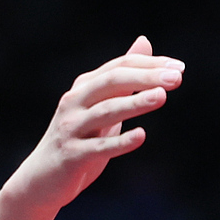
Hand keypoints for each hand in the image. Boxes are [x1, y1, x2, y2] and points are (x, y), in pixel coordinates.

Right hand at [2, 36, 183, 212]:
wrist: (41, 179)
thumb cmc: (77, 138)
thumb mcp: (100, 104)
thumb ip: (122, 77)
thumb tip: (144, 40)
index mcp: (84, 87)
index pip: (119, 67)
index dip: (149, 64)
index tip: (178, 68)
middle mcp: (75, 102)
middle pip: (112, 82)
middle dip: (145, 78)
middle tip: (176, 78)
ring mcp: (72, 128)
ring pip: (106, 111)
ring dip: (135, 103)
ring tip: (162, 97)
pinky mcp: (73, 155)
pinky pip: (99, 147)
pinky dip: (121, 141)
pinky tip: (141, 136)